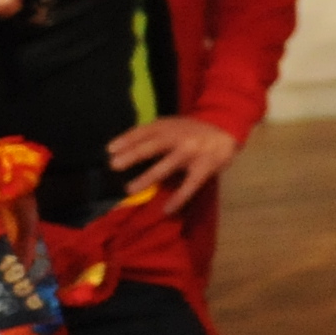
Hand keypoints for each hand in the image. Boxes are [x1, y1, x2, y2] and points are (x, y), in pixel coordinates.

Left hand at [107, 114, 242, 212]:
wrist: (226, 130)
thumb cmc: (192, 130)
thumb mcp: (172, 125)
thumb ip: (153, 134)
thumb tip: (122, 149)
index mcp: (168, 126)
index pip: (144, 132)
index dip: (126, 140)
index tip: (109, 150)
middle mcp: (179, 137)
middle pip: (152, 147)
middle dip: (133, 155)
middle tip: (114, 165)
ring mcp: (191, 153)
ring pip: (166, 166)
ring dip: (147, 177)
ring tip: (130, 189)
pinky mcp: (204, 167)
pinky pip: (189, 185)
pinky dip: (178, 198)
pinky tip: (167, 209)